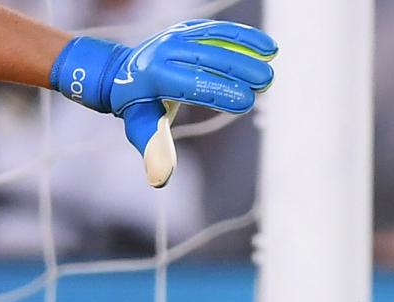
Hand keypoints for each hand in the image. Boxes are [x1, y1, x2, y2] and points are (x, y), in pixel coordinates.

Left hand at [50, 20, 276, 186]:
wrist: (122, 74)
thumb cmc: (138, 108)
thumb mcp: (142, 128)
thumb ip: (155, 150)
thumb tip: (160, 180)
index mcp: (154, 75)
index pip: (191, 83)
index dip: (220, 92)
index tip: (247, 101)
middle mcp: (164, 50)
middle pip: (207, 58)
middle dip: (239, 68)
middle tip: (266, 81)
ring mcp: (176, 36)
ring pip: (215, 38)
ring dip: (245, 46)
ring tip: (272, 58)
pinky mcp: (188, 29)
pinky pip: (218, 30)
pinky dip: (242, 36)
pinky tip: (266, 46)